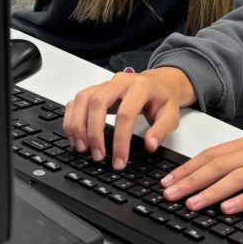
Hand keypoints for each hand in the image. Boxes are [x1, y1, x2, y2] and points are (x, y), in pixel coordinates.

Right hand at [62, 68, 195, 170]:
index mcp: (140, 87)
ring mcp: (105, 84)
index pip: (125, 114)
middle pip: (98, 102)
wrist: (157, 83)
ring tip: (81, 148)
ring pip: (83, 99)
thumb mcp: (171, 114)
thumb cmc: (161, 99)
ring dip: (78, 124)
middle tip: (97, 156)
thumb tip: (150, 145)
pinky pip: (77, 100)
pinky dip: (71, 118)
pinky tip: (74, 136)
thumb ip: (162, 130)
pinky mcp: (95, 89)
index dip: (120, 140)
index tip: (119, 162)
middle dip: (94, 132)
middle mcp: (120, 82)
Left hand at [159, 130, 242, 215]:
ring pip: (237, 177)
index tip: (167, 181)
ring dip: (211, 191)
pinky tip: (228, 208)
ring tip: (192, 205)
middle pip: (219, 165)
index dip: (188, 168)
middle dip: (191, 181)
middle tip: (169, 195)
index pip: (213, 155)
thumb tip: (213, 177)